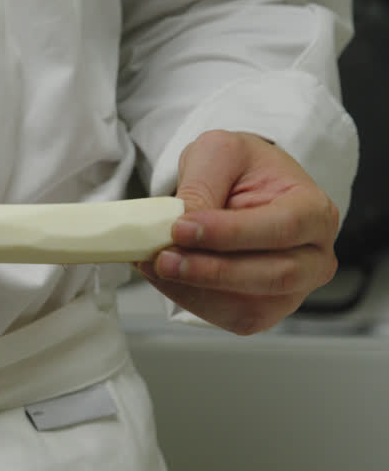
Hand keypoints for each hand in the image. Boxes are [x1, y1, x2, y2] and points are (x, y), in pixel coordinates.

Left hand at [135, 130, 339, 334]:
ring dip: (195, 290)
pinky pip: (228, 317)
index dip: (231, 232)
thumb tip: (181, 225)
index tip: (181, 227)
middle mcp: (314, 257)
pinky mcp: (262, 311)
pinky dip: (190, 300)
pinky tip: (164, 277)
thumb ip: (203, 185)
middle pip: (273, 275)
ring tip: (155, 265)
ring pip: (249, 306)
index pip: (283, 227)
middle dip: (211, 270)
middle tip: (163, 257)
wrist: (241, 190)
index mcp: (315, 211)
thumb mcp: (220, 153)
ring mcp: (292, 291)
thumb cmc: (240, 170)